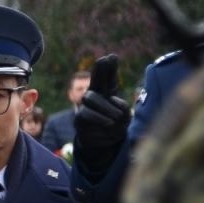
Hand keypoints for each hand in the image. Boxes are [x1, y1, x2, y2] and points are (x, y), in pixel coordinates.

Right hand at [74, 54, 130, 176]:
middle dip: (102, 79)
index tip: (110, 57)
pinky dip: (100, 119)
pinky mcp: (79, 120)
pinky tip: (109, 124)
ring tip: (117, 118)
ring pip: (90, 98)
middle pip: (95, 85)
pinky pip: (87, 115)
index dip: (107, 69)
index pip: (105, 78)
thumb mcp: (124, 113)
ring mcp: (84, 108)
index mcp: (105, 93)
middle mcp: (93, 98)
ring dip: (105, 108)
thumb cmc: (116, 125)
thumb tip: (113, 98)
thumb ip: (120, 104)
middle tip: (112, 86)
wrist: (106, 145)